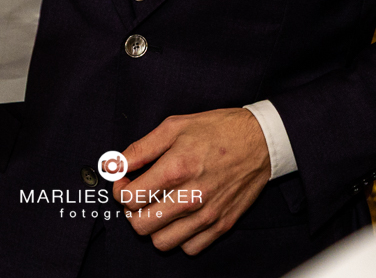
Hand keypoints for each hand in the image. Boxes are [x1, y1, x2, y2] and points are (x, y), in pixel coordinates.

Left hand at [111, 108, 270, 254]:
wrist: (260, 140)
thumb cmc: (217, 130)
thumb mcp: (174, 126)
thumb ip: (140, 148)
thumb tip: (114, 165)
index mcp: (176, 168)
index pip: (129, 197)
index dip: (120, 189)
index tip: (126, 180)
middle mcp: (191, 196)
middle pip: (140, 225)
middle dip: (132, 211)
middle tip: (140, 195)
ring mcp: (208, 214)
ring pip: (161, 242)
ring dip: (154, 227)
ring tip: (159, 207)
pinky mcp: (222, 225)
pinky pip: (189, 248)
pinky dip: (179, 237)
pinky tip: (180, 217)